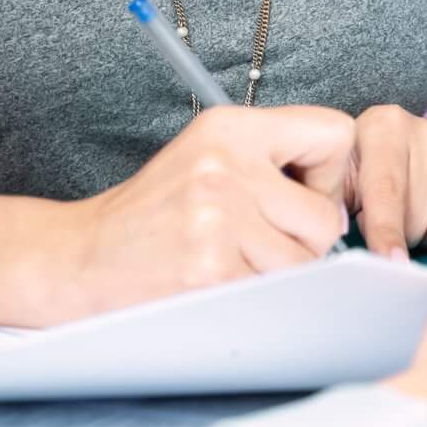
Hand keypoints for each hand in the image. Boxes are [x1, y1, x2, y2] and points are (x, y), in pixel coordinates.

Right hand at [46, 105, 353, 322]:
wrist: (84, 258)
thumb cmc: (156, 213)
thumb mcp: (208, 157)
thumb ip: (273, 162)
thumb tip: (343, 205)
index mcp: (230, 127)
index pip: (334, 133)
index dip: (328, 175)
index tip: (298, 195)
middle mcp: (226, 165)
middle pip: (326, 216)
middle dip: (305, 241)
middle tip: (259, 242)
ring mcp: (218, 219)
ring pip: (306, 263)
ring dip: (279, 275)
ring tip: (234, 262)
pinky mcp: (211, 269)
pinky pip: (274, 294)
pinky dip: (256, 298)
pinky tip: (219, 283)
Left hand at [347, 106, 426, 258]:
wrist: (398, 151)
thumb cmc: (361, 173)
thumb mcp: (338, 183)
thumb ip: (340, 210)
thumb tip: (363, 254)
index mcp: (385, 128)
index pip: (387, 192)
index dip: (386, 233)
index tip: (391, 262)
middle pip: (420, 221)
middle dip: (405, 237)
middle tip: (394, 224)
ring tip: (421, 217)